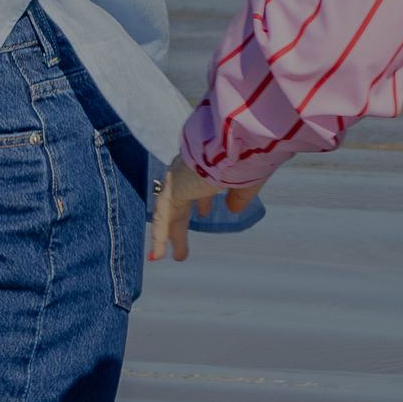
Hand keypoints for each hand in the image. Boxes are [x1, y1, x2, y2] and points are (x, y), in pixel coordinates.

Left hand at [148, 160, 266, 263]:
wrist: (236, 144)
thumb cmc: (245, 157)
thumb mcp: (244, 182)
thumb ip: (238, 196)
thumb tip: (233, 209)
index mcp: (205, 166)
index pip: (199, 187)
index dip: (201, 202)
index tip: (204, 213)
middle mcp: (188, 171)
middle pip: (181, 203)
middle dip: (181, 224)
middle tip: (182, 241)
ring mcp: (178, 179)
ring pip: (169, 212)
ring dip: (170, 234)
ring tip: (170, 257)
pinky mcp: (173, 188)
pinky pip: (162, 217)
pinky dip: (159, 236)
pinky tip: (157, 256)